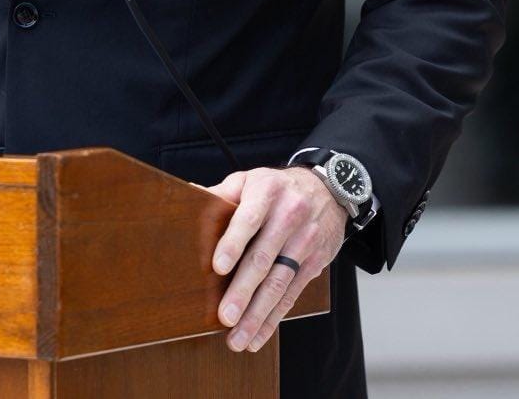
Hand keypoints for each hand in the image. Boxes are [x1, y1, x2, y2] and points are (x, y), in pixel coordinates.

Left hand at [207, 165, 347, 353]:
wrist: (329, 190)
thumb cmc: (278, 189)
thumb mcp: (250, 180)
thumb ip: (221, 194)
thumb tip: (188, 201)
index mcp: (267, 192)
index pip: (249, 218)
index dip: (233, 243)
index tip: (218, 267)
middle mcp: (289, 215)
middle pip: (264, 257)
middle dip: (243, 291)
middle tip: (225, 316)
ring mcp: (305, 240)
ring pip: (279, 282)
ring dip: (257, 314)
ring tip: (237, 338)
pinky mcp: (315, 262)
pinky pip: (292, 293)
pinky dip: (274, 318)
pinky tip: (257, 336)